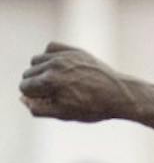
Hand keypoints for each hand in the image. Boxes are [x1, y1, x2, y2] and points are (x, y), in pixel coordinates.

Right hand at [20, 42, 136, 123]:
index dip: (31, 96)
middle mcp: (54, 65)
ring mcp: (63, 55)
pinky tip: (59, 67)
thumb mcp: (66, 114)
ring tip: (55, 82)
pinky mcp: (72, 49)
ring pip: (36, 60)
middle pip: (28, 72)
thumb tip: (24, 99)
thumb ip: (41, 108)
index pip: (25, 87)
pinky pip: (49, 48)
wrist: (119, 94)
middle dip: (35, 84)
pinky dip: (50, 57)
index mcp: (51, 83)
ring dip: (40, 70)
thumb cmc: (93, 108)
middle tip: (52, 94)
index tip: (41, 100)